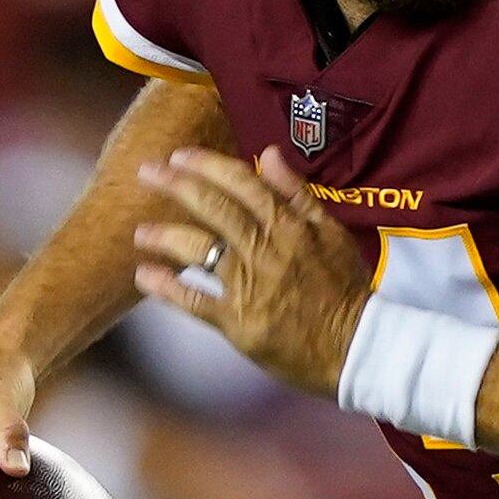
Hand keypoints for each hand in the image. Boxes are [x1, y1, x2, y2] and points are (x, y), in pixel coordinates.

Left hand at [134, 146, 368, 396]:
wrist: (358, 345)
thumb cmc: (345, 288)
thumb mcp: (331, 232)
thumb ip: (298, 193)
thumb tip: (269, 153)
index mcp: (288, 225)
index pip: (242, 184)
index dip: (208, 166)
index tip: (180, 156)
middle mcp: (264, 250)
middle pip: (213, 208)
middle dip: (176, 186)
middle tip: (146, 172)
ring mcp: (249, 286)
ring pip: (199, 251)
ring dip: (165, 237)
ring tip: (140, 231)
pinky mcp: (238, 323)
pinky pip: (195, 302)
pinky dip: (168, 288)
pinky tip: (144, 276)